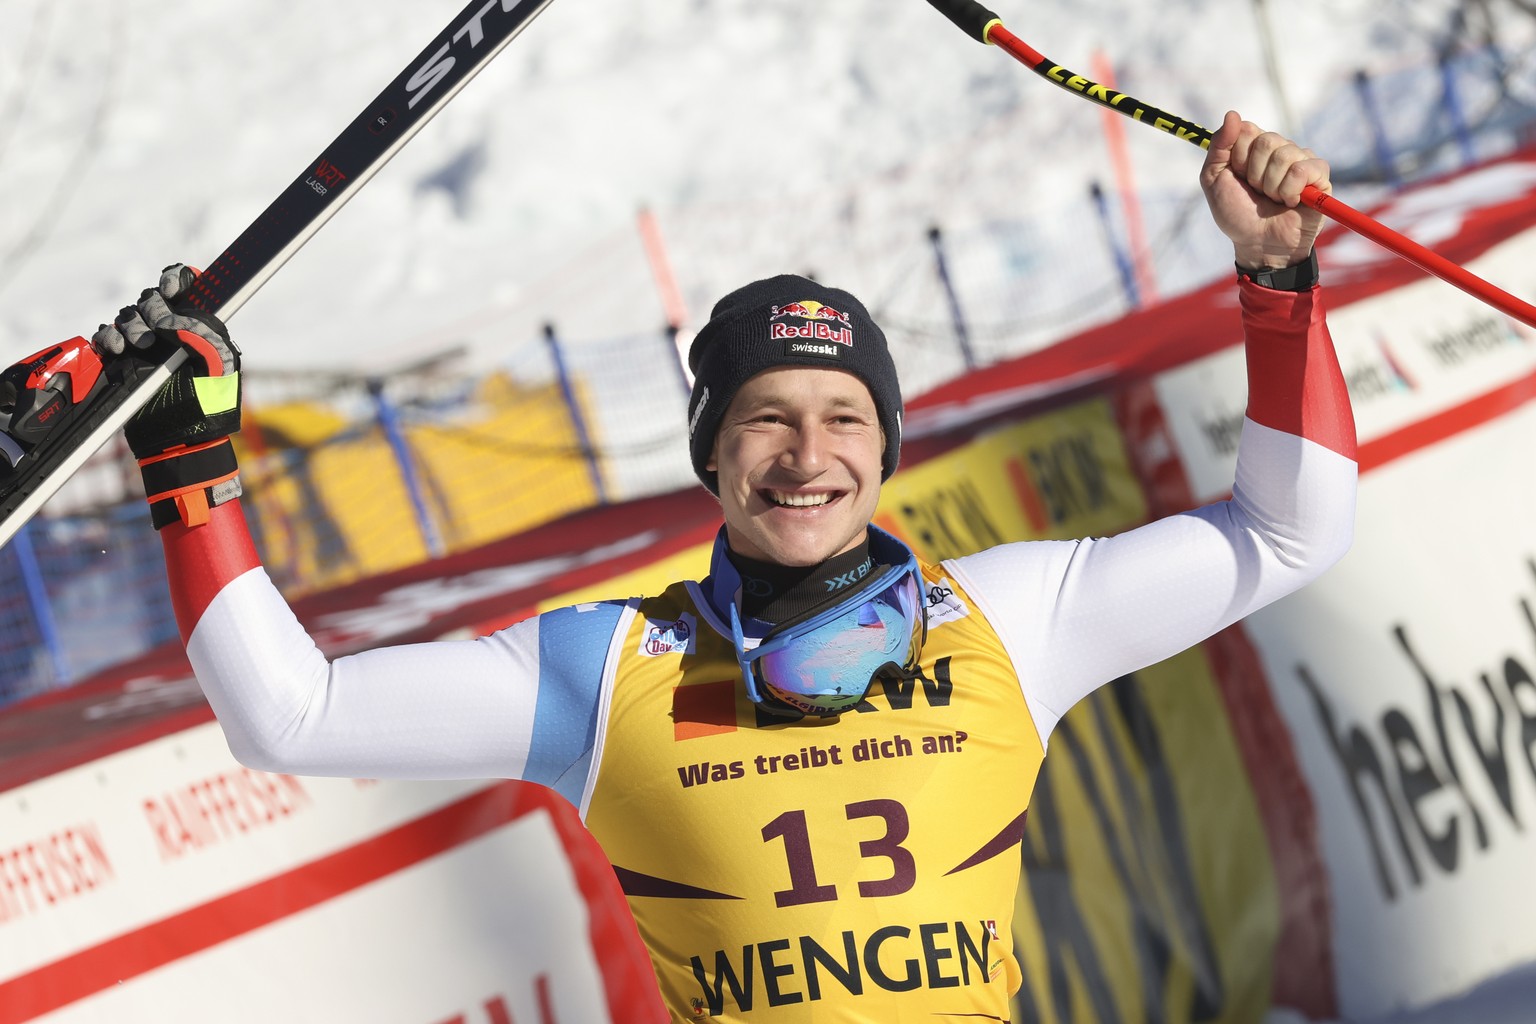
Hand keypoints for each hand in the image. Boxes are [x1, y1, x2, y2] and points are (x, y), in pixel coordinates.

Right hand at [94, 264, 240, 459]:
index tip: (170, 292)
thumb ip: (206, 339)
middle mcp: (170, 331)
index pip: (184, 286)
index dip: (175, 280)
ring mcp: (145, 344)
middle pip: (150, 298)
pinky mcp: (122, 360)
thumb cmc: (209, 406)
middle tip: (157, 334)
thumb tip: (176, 321)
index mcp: (197, 326)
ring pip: (127, 316)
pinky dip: (107, 338)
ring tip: (139, 347)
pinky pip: (106, 336)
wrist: (181, 439)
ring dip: (130, 326)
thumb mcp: (220, 370)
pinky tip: (118, 351)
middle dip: (151, 310)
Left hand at [1199, 111, 1330, 269]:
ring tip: (1273, 200)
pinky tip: (1291, 202)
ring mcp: (1301, 160)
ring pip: (1285, 154)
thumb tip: (1232, 113)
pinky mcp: (1320, 176)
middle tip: (1257, 192)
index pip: (1247, 129)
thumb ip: (1218, 147)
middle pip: (1266, 140)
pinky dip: (1290, 191)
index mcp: (1254, 147)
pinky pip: (1303, 170)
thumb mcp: (1214, 180)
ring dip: (1272, 186)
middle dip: (1254, 174)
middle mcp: (1279, 149)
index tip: (1237, 176)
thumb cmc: (1237, 214)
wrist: (1257, 244)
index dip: (1238, 157)